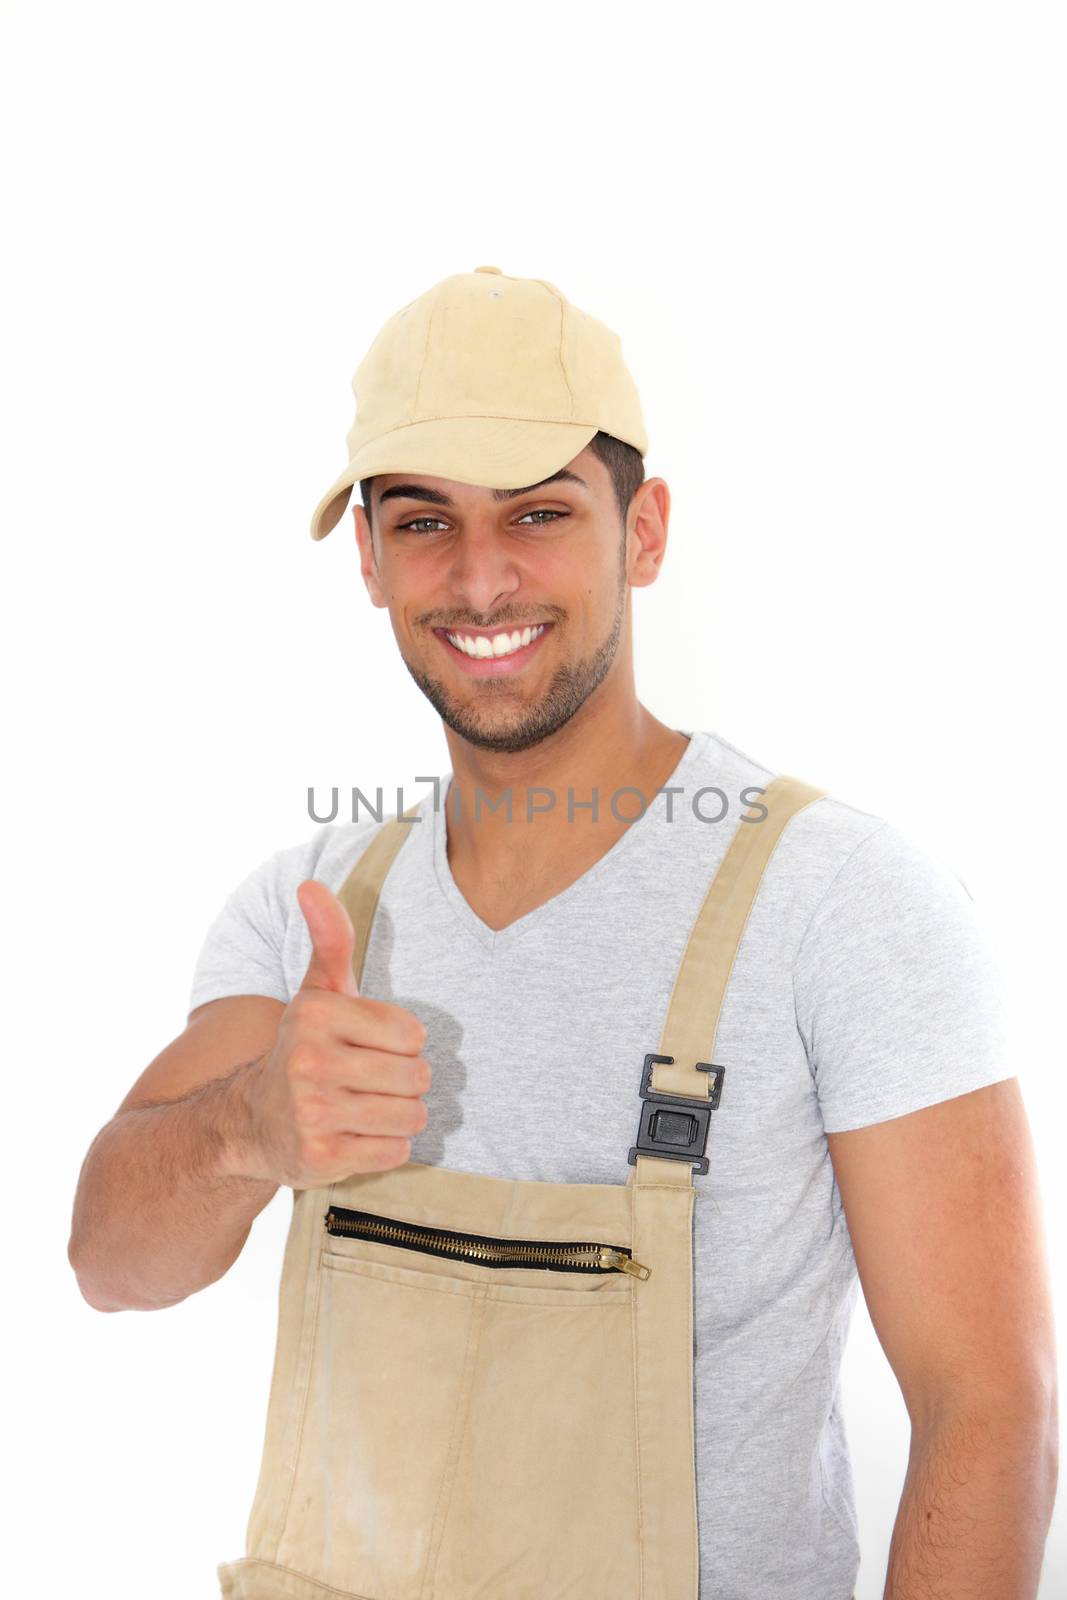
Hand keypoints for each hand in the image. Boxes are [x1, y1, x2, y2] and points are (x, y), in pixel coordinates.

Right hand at [238, 878, 429, 1188]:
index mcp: (315, 1014)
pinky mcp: (320, 1157)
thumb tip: (311, 885)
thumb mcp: (317, 990)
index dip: (402, 1043)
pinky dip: (385, 1147)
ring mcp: (312, 1113)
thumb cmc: (305, 1047)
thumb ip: (329, 939)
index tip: (371, 1046)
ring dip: (399, 1116)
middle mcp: (309, 1061)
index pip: (413, 1034)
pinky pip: (394, 1152)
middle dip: (405, 1082)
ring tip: (367, 1108)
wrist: (252, 1121)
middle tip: (371, 1081)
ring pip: (410, 1116)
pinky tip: (355, 1135)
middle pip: (416, 1077)